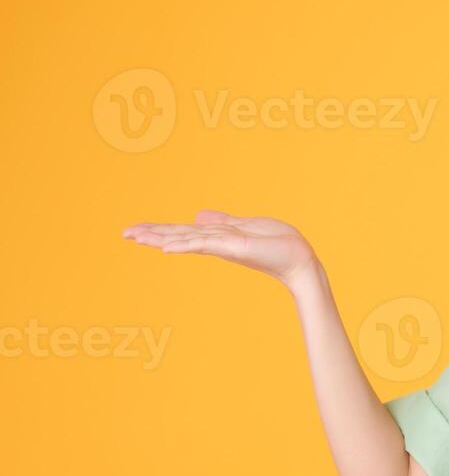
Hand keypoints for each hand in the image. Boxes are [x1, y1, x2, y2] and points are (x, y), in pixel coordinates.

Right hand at [123, 210, 319, 291]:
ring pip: (186, 239)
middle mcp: (216, 242)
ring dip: (161, 238)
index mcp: (216, 236)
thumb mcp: (244, 227)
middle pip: (178, 236)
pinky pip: (205, 244)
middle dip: (151, 234)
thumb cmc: (276, 244)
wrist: (298, 259)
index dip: (159, 230)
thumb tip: (198, 217)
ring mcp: (223, 245)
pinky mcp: (233, 247)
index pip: (182, 231)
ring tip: (136, 238)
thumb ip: (220, 223)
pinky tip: (167, 248)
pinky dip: (186, 246)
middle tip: (124, 234)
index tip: (135, 230)